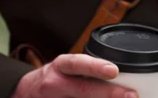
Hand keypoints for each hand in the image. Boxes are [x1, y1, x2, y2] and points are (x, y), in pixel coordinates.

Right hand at [10, 54, 134, 97]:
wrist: (26, 91)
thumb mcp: (67, 67)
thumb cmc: (55, 76)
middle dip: (109, 93)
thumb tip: (119, 74)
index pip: (78, 63)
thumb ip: (87, 69)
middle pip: (83, 88)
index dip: (95, 66)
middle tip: (131, 95)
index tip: (114, 70)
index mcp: (62, 65)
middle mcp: (56, 82)